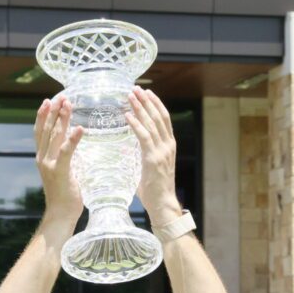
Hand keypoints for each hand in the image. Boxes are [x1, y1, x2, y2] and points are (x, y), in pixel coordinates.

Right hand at [34, 97, 83, 224]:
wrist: (60, 214)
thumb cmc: (66, 196)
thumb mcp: (63, 173)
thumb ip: (63, 160)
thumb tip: (72, 148)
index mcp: (42, 157)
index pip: (41, 131)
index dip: (44, 115)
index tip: (50, 101)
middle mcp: (42, 158)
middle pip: (46, 129)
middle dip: (54, 111)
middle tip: (61, 96)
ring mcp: (49, 164)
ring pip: (54, 136)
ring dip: (62, 119)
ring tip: (68, 105)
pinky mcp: (60, 171)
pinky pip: (66, 151)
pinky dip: (73, 139)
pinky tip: (80, 128)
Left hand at [126, 87, 182, 224]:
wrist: (162, 204)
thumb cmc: (154, 190)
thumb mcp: (147, 168)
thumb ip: (138, 156)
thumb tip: (125, 150)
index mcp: (169, 146)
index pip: (164, 120)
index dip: (155, 105)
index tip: (146, 93)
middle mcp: (168, 146)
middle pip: (159, 117)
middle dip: (147, 101)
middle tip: (136, 88)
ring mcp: (162, 152)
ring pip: (151, 124)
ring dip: (140, 108)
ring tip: (130, 96)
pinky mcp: (153, 159)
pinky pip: (144, 137)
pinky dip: (135, 124)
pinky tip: (127, 115)